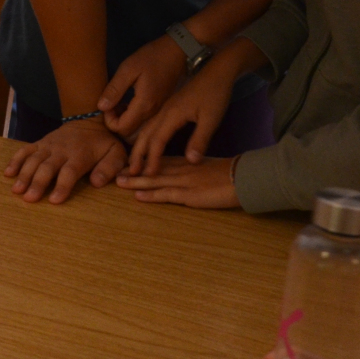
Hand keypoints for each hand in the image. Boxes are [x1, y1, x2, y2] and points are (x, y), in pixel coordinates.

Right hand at [3, 118, 126, 203]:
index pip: (69, 171)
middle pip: (47, 167)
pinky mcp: (39, 143)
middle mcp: (61, 150)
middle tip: (29, 198)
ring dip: (24, 174)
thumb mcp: (115, 153)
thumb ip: (109, 168)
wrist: (88, 119)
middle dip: (37, 183)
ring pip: (33, 159)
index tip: (54, 200)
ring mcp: (48, 145)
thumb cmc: (103, 142)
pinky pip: (25, 150)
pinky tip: (8, 173)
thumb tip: (96, 182)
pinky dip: (15, 160)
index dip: (62, 186)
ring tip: (16, 190)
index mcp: (80, 155)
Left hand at [97, 35, 187, 136]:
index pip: (123, 129)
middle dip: (115, 123)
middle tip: (111, 105)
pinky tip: (128, 102)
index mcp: (144, 105)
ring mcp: (158, 112)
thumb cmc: (152, 57)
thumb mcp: (128, 69)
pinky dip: (132, 117)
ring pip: (137, 129)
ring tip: (118, 103)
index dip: (109, 121)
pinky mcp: (160, 109)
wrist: (177, 52)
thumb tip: (101, 107)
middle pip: (129, 133)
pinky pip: (143, 122)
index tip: (106, 105)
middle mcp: (153, 114)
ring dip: (124, 120)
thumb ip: (114, 89)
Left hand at [115, 157, 238, 207]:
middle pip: (153, 170)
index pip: (161, 162)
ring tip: (119, 183)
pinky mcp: (190, 195)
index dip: (144, 163)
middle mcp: (182, 170)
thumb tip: (188, 171)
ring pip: (155, 181)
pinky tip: (138, 196)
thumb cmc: (231, 173)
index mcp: (187, 162)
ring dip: (136, 183)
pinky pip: (166, 195)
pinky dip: (151, 196)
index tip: (129, 164)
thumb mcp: (210, 166)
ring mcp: (184, 182)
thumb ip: (196, 168)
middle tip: (116, 173)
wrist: (243, 177)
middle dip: (134, 171)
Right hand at [126, 71, 232, 175]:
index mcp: (172, 115)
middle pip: (146, 135)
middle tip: (130, 173)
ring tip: (135, 162)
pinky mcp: (170, 107)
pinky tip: (147, 143)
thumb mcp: (211, 119)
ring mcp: (166, 109)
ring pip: (147, 129)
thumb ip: (200, 140)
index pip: (157, 140)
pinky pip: (153, 125)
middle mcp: (165, 112)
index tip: (148, 175)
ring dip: (139, 146)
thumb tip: (190, 162)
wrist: (217, 71)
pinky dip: (146, 137)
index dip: (152, 159)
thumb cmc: (215, 94)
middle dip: (137, 154)